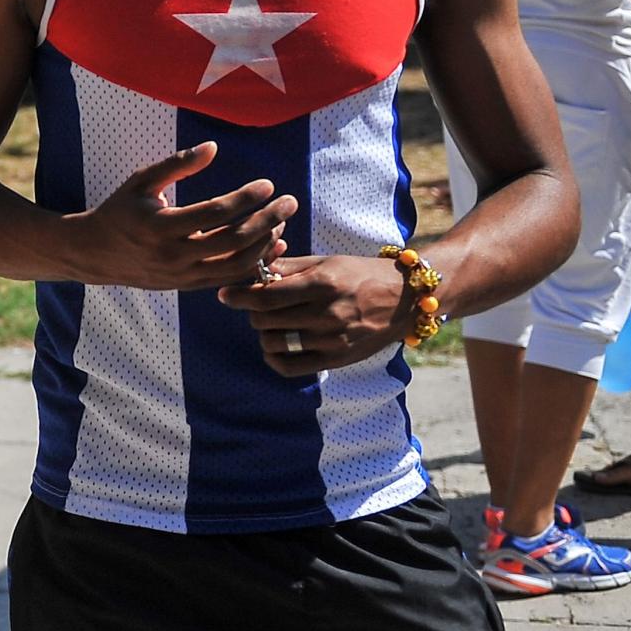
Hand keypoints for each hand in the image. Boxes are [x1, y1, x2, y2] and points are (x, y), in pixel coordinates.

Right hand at [65, 141, 294, 290]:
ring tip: (281, 222)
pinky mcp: (188, 285)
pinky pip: (230, 279)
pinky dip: (255, 264)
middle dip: (267, 220)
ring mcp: (182, 274)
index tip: (267, 184)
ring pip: (236, 265)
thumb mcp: (141, 181)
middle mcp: (173, 254)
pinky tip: (272, 246)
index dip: (246, 198)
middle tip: (289, 202)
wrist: (95, 254)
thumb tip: (213, 147)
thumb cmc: (120, 210)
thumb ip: (177, 164)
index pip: (215, 212)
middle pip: (234, 241)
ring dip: (265, 243)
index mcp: (160, 226)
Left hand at [217, 255, 417, 374]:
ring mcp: (332, 340)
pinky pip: (290, 367)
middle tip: (257, 305)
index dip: (239, 296)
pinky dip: (274, 358)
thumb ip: (288, 268)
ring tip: (271, 323)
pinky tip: (275, 347)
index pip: (265, 296)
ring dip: (263, 333)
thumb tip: (250, 272)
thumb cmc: (360, 274)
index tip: (226, 294)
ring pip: (273, 343)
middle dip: (252, 312)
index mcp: (322, 284)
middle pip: (264, 320)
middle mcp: (327, 314)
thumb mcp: (326, 263)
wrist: (404, 299)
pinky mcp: (337, 359)